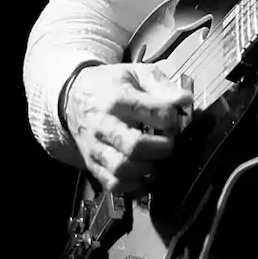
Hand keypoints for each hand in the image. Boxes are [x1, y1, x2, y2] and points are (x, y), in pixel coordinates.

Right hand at [65, 63, 194, 193]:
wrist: (72, 96)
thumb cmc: (109, 84)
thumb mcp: (135, 73)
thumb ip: (162, 85)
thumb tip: (185, 101)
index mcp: (117, 98)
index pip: (153, 112)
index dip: (172, 119)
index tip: (177, 120)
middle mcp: (104, 124)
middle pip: (135, 145)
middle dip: (161, 148)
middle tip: (169, 144)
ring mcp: (96, 146)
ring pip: (122, 168)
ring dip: (147, 169)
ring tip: (156, 161)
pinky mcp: (92, 162)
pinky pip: (112, 183)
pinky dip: (132, 185)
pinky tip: (143, 176)